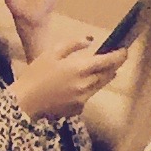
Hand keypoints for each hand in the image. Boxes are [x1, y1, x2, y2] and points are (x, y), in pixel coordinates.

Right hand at [9, 33, 125, 122]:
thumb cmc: (36, 75)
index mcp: (80, 69)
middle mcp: (86, 85)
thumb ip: (72, 45)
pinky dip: (88, 88)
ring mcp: (83, 99)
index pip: (108, 61)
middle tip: (115, 58)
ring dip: (103, 76)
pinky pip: (88, 95)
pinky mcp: (78, 109)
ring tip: (101, 69)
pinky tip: (78, 85)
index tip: (125, 50)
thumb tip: (89, 40)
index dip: (119, 56)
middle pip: (108, 74)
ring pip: (100, 85)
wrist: (25, 103)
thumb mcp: (51, 53)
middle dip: (113, 66)